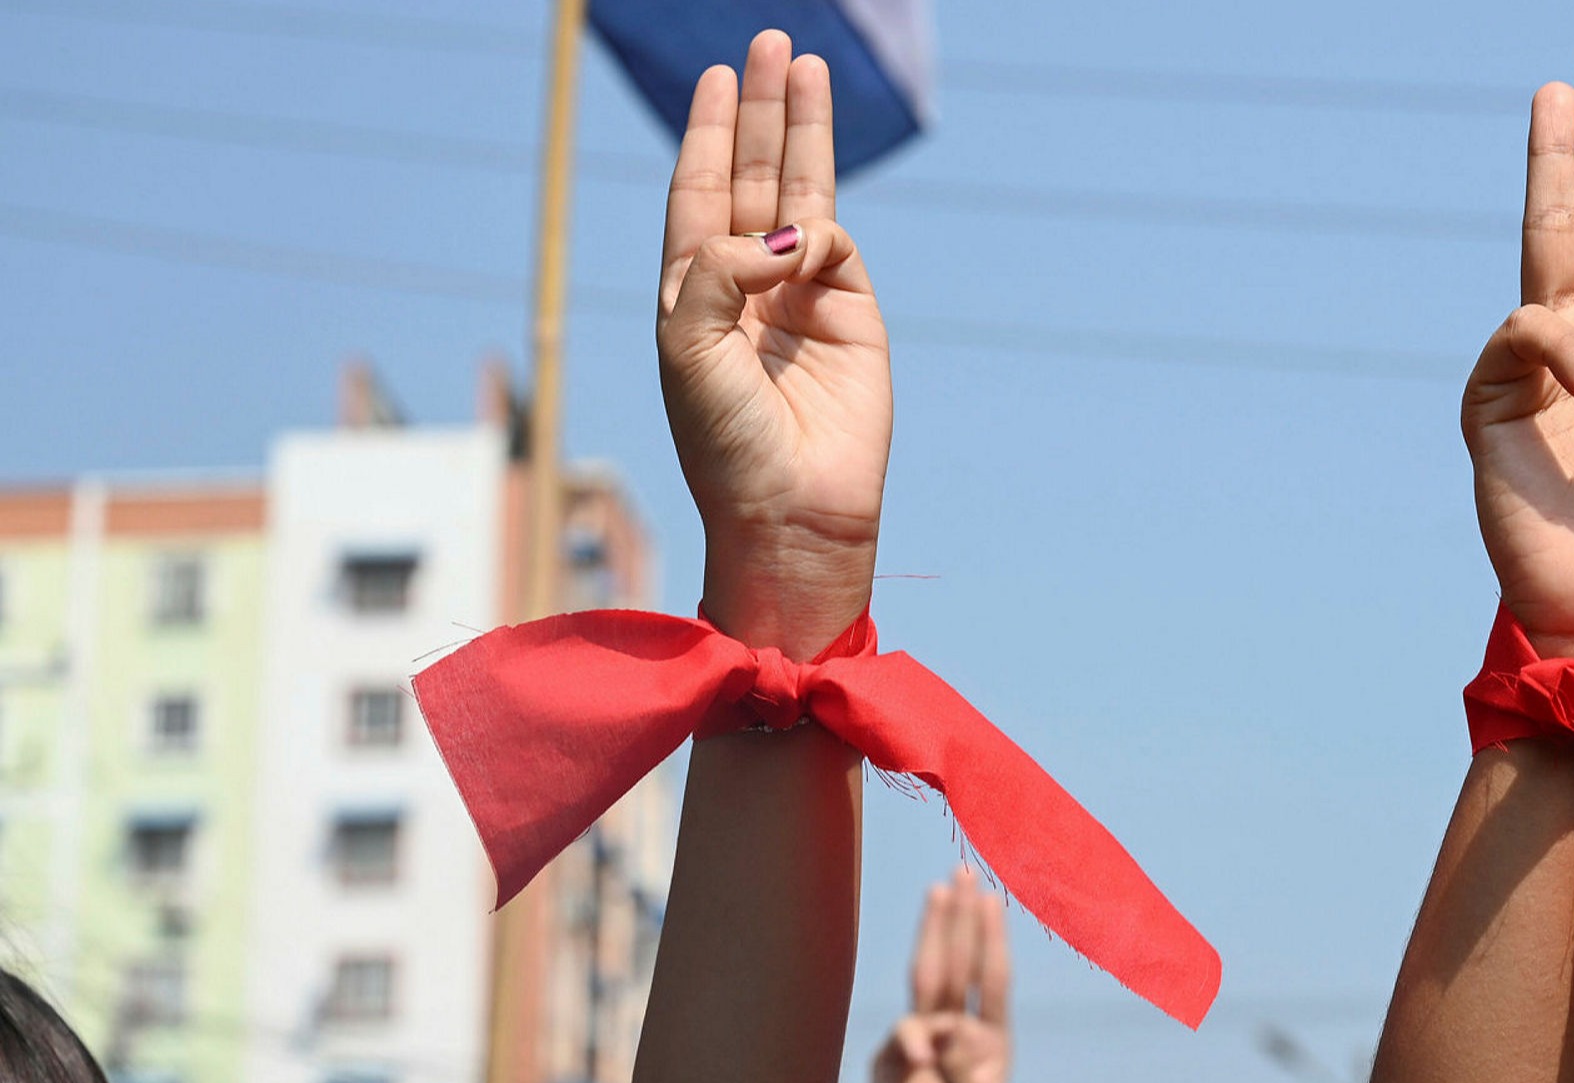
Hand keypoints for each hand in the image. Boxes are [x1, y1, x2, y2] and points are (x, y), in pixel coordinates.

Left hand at [658, 31, 891, 656]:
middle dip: (761, 111)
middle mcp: (748, 287)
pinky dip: (821, 232)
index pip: (702, 192)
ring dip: (803, 132)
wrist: (791, 514)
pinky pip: (835, 248)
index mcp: (694, 294)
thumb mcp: (690, 352)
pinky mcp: (853, 318)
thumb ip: (717, 273)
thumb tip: (786, 227)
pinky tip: (808, 240)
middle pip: (754, 175)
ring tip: (806, 67)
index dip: (710, 133)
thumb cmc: (724, 446)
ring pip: (803, 196)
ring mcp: (802, 299)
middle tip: (771, 44)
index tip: (719, 75)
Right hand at [866, 867, 1011, 1082]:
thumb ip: (967, 1081)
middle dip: (961, 919)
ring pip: (929, 978)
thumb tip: (949, 1033)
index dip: (991, 938)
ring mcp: (924, 1041)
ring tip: (937, 890)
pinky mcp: (891, 1057)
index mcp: (991, 1042)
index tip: (991, 898)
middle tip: (961, 871)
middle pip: (960, 964)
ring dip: (934, 934)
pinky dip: (913, 1041)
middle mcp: (960, 1031)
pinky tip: (921, 1066)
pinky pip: (904, 1034)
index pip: (992, 979)